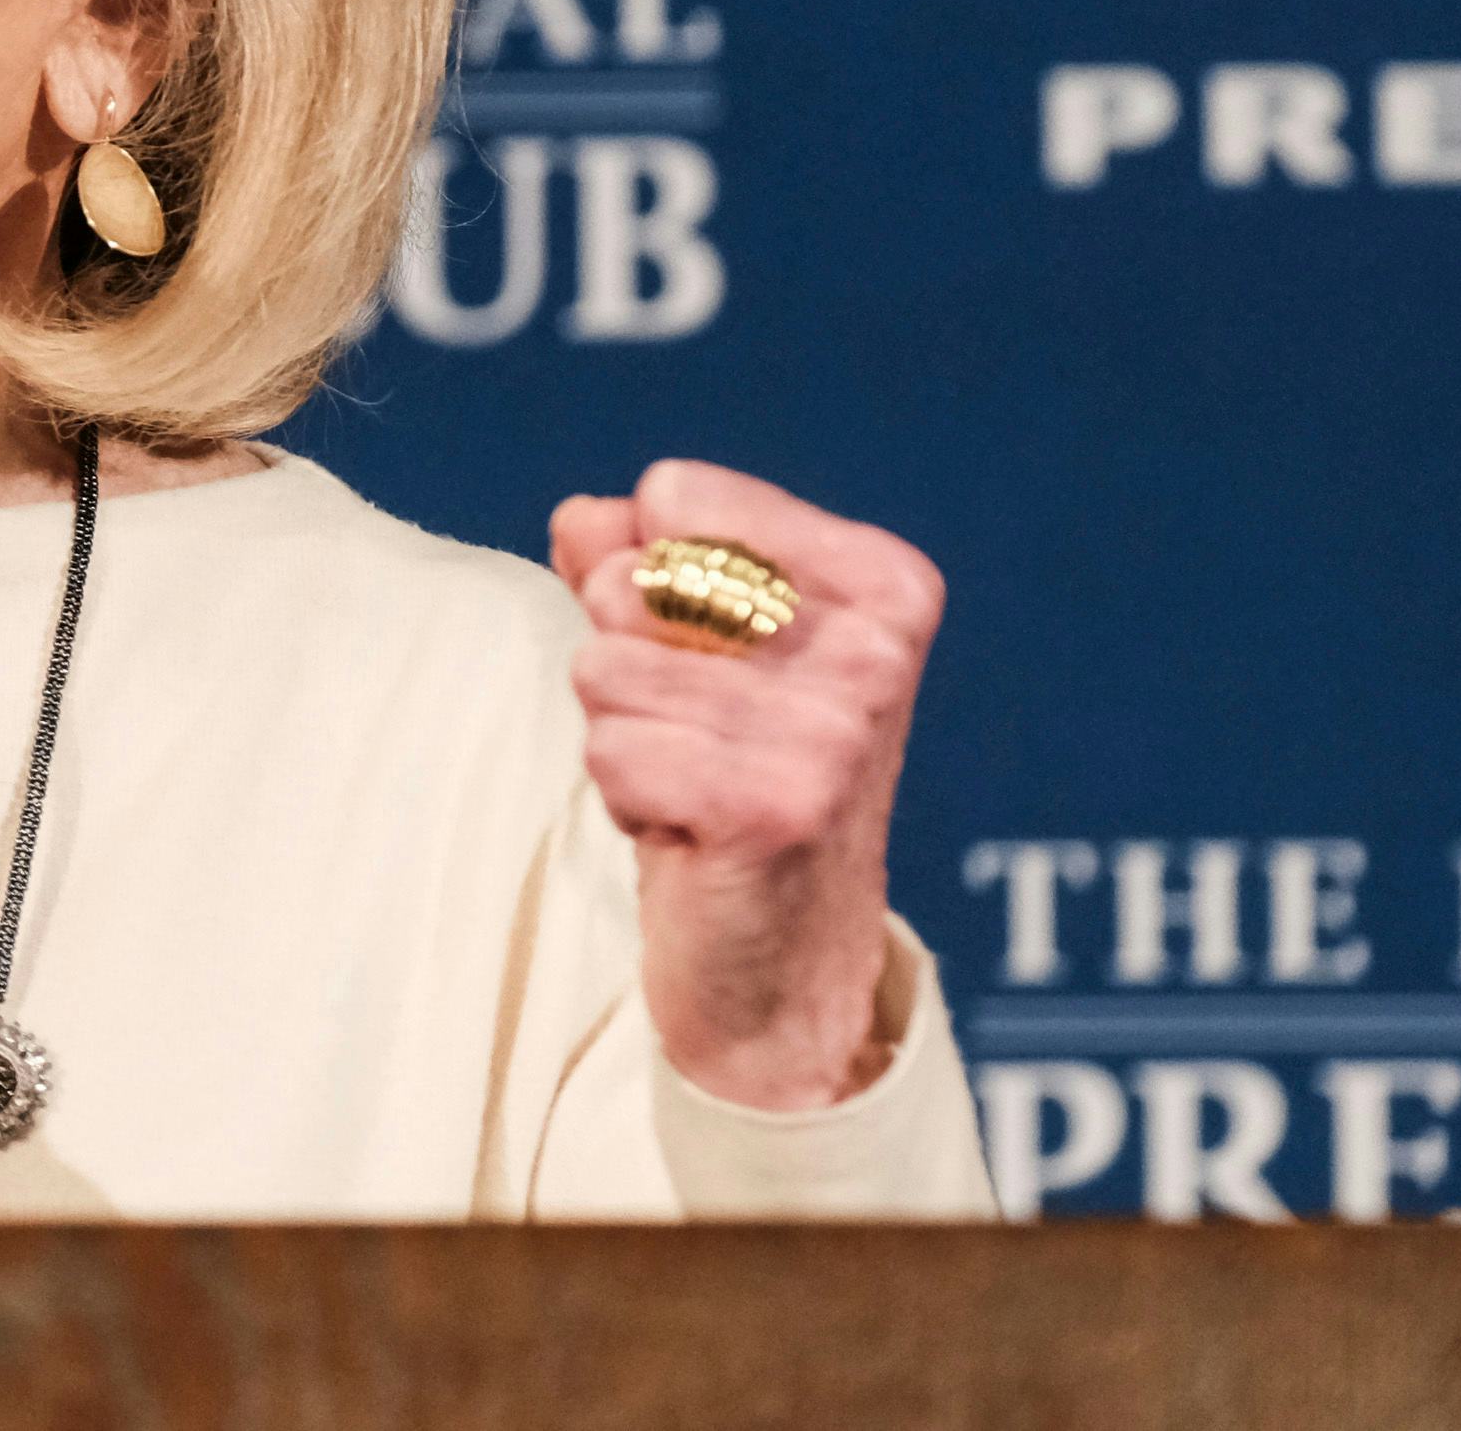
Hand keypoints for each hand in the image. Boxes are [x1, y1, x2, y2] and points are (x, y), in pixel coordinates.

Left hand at [550, 460, 944, 1113]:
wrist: (781, 964)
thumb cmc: (734, 774)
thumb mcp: (692, 646)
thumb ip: (627, 556)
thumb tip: (580, 518)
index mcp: (880, 582)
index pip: (673, 496)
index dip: (645, 576)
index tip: (714, 660)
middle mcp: (874, 649)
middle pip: (628, 582)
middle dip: (625, 662)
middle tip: (698, 737)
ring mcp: (834, 731)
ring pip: (605, 668)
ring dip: (622, 735)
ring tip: (693, 784)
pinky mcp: (774, 806)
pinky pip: (609, 748)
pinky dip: (623, 793)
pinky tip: (688, 830)